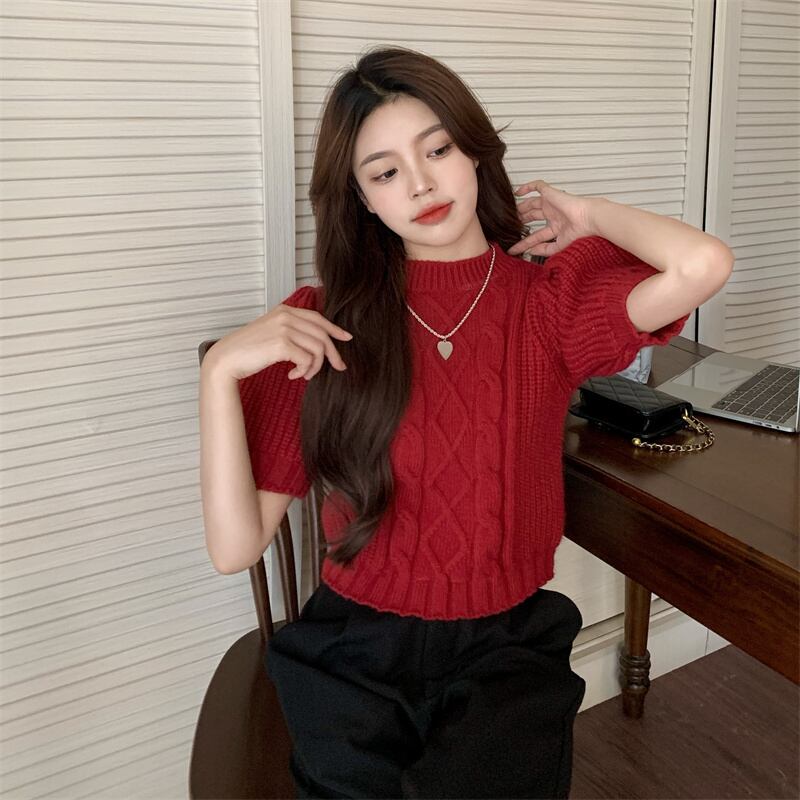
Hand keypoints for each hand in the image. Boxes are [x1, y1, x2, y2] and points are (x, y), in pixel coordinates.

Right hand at [208, 303, 352, 382]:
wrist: (226, 359)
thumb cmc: (247, 350)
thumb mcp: (271, 333)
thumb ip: (291, 331)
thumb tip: (317, 344)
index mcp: (285, 310)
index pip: (317, 318)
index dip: (335, 329)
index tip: (346, 338)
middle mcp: (286, 316)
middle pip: (322, 335)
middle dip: (333, 354)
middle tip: (338, 367)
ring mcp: (284, 328)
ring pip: (317, 349)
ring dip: (314, 367)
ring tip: (303, 375)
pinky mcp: (281, 344)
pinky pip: (307, 360)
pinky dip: (304, 371)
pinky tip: (293, 376)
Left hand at [508, 180, 594, 257]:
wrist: (588, 219)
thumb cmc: (580, 232)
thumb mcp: (559, 246)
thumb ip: (544, 249)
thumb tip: (529, 251)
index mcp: (556, 227)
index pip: (536, 236)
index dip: (524, 243)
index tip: (513, 249)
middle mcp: (553, 215)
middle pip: (532, 217)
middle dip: (520, 221)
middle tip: (509, 226)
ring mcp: (551, 204)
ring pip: (532, 204)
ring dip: (520, 208)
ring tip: (508, 213)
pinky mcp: (551, 193)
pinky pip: (538, 186)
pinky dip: (527, 187)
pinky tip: (517, 192)